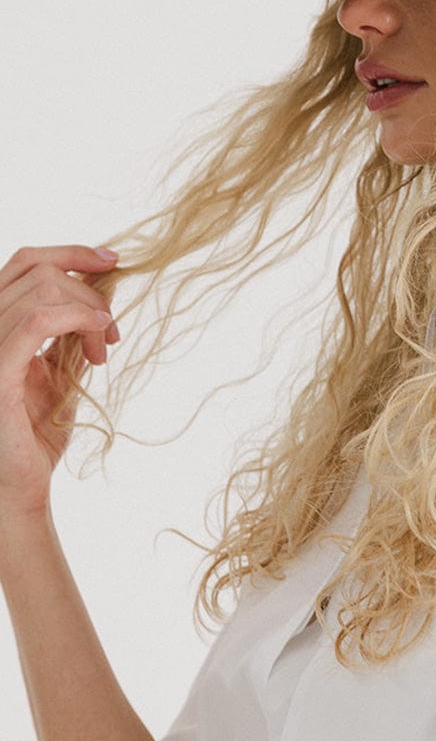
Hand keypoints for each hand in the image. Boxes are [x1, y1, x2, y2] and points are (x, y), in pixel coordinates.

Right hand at [0, 245, 119, 518]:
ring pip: (43, 290)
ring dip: (89, 310)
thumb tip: (104, 289)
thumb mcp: (59, 370)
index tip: (113, 261)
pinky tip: (97, 337)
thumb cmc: (33, 436)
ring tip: (103, 347)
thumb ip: (71, 330)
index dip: (70, 251)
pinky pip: (38, 320)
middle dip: (88, 290)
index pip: (24, 262)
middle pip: (38, 271)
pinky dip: (78, 318)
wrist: (17, 488)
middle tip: (111, 330)